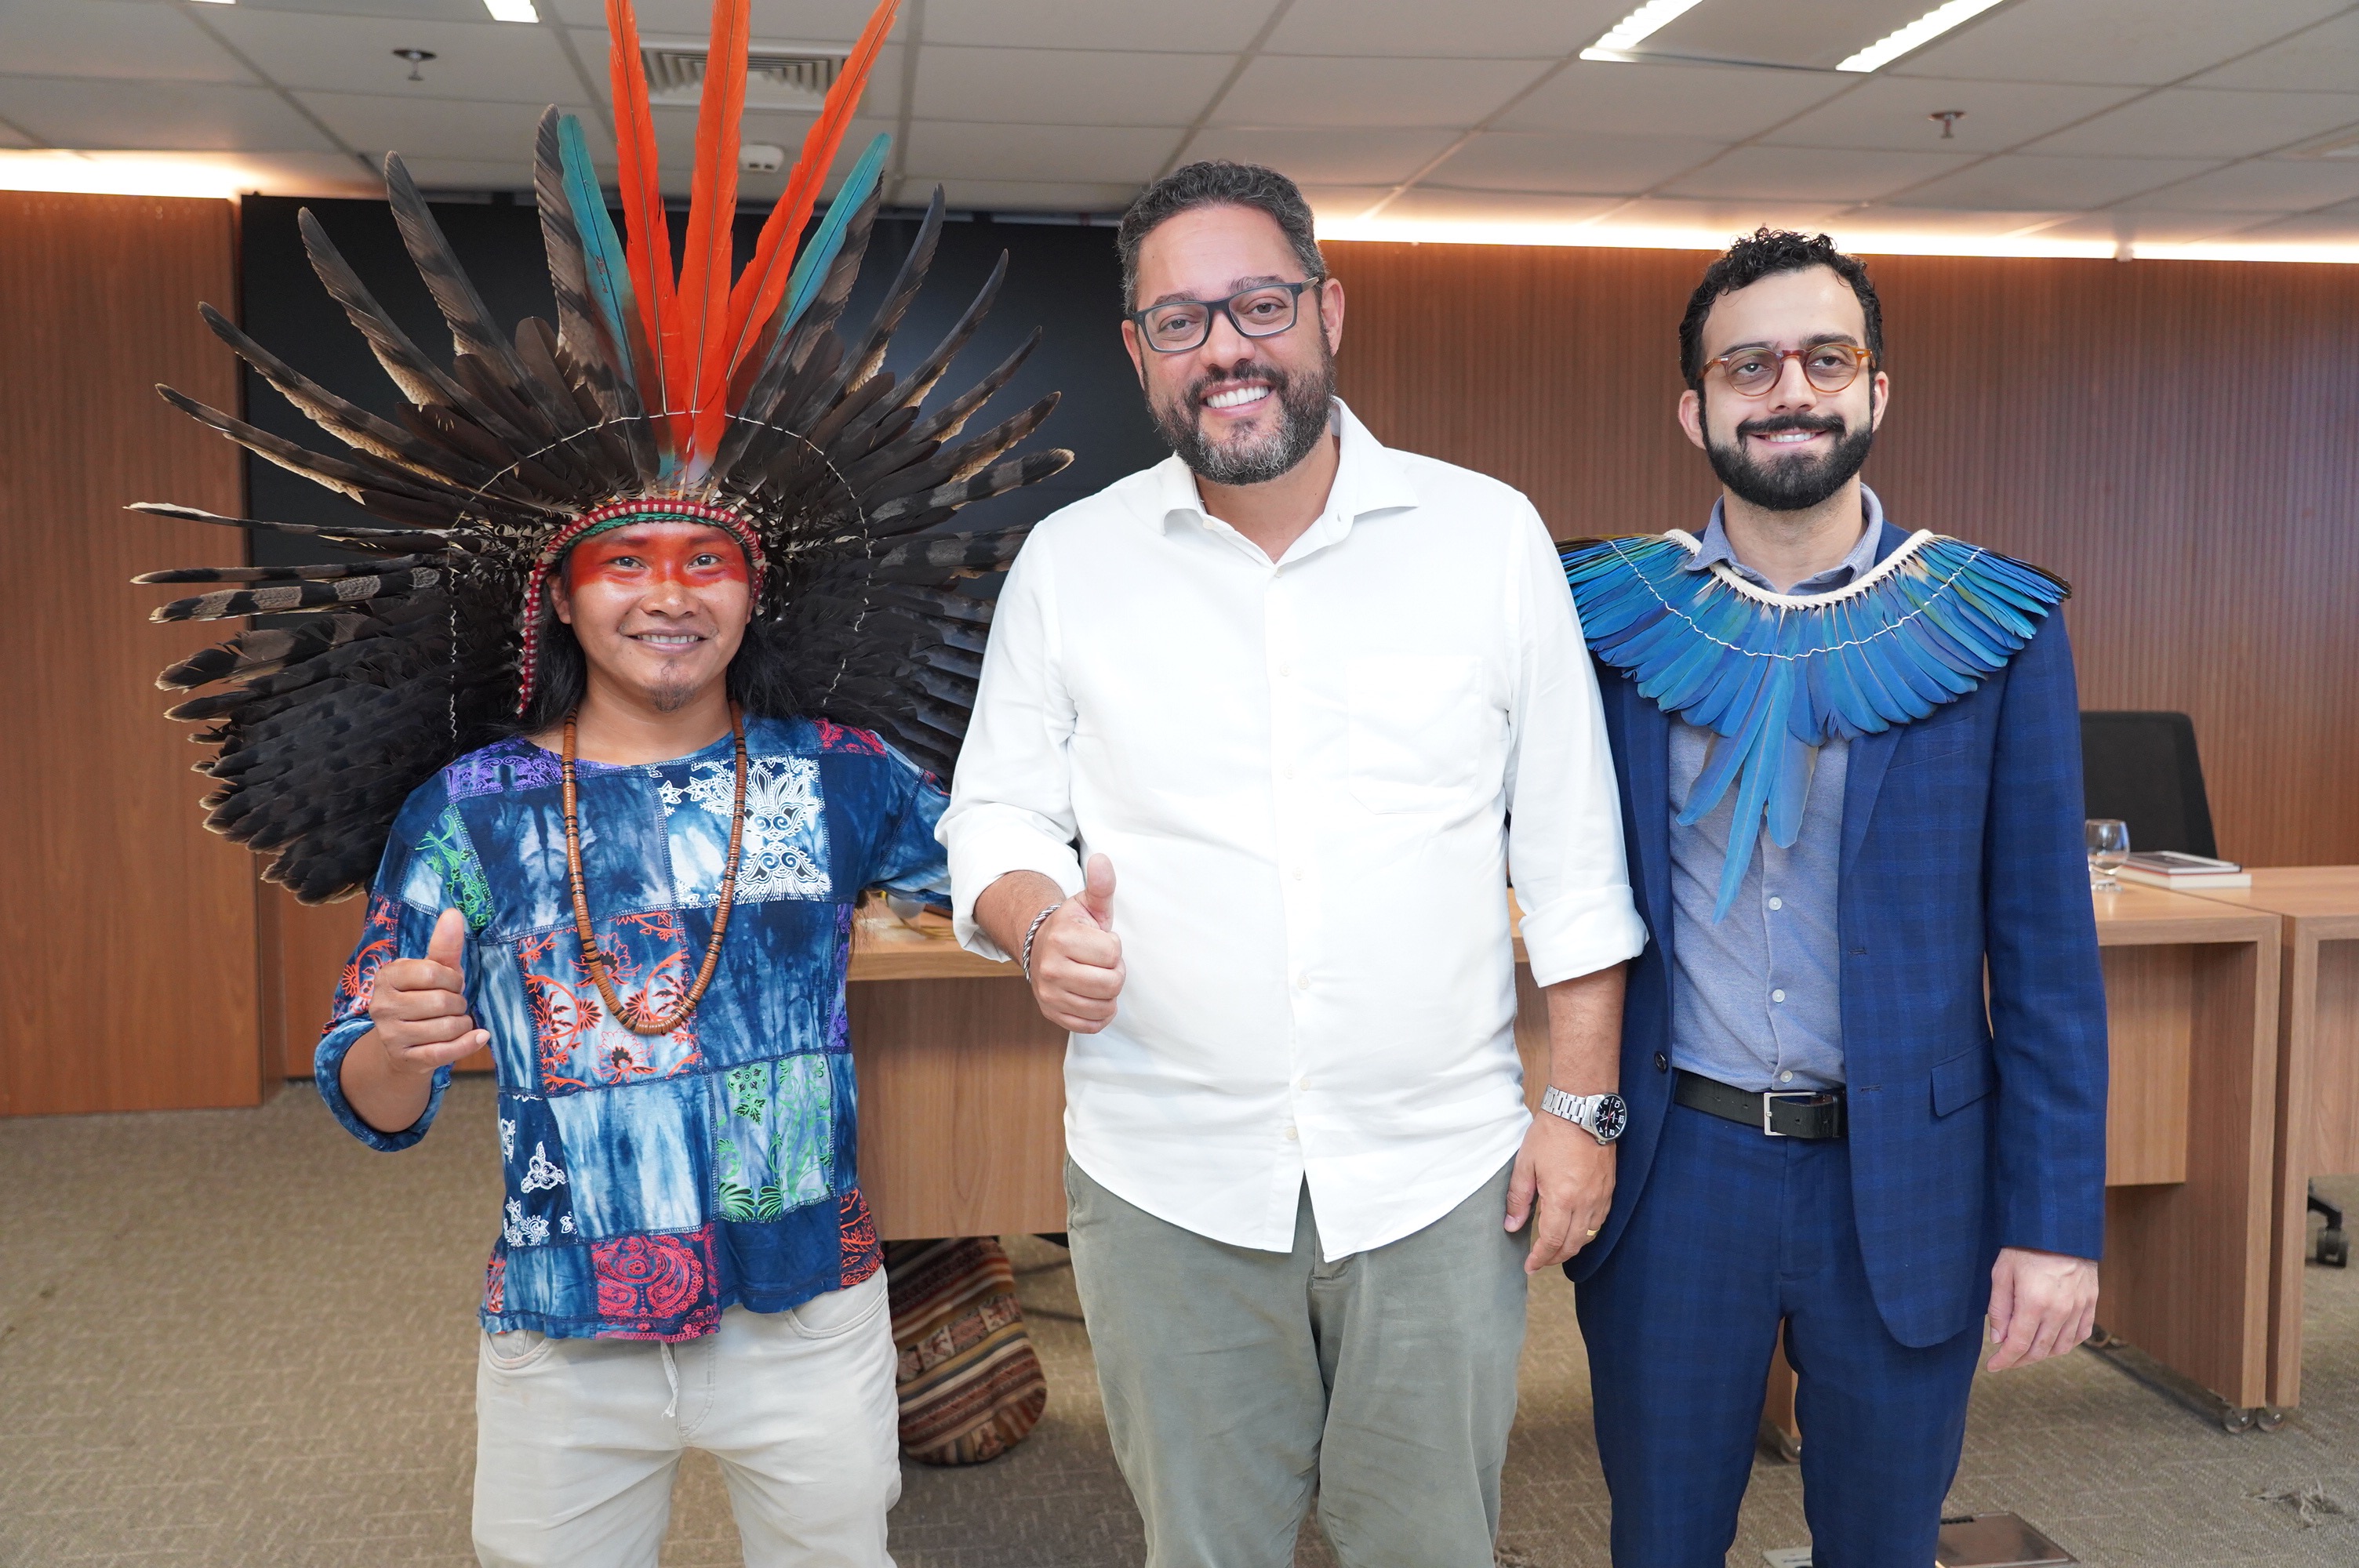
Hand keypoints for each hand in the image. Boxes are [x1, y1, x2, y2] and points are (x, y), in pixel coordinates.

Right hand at [365, 908, 488, 1075]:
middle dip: (459, 1003)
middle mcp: (381, 1006)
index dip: (452, 978)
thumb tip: (454, 913)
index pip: (432, 972)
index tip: (452, 983)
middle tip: (454, 1005)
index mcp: (386, 977)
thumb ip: (443, 946)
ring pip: (447, 1028)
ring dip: (463, 1024)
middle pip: (442, 1002)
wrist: (403, 1046)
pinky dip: (468, 1044)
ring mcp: (390, 1035)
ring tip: (456, 1021)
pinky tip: (480, 1036)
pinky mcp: (405, 1059)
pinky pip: (445, 1052)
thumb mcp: (432, 972)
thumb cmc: (422, 1000)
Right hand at [1028, 854, 1124, 1033]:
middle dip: (1114, 972)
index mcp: (1063, 937)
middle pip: (1111, 983)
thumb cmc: (1074, 926)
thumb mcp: (1089, 903)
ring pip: (1104, 1007)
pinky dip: (1099, 1014)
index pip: (1113, 953)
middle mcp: (1051, 968)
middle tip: (1101, 962)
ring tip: (1095, 976)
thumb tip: (1101, 859)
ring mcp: (1049, 994)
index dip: (1114, 947)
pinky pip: (1091, 1025)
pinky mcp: (1051, 1013)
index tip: (1101, 941)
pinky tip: (1092, 996)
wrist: (1041, 946)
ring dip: (1108, 994)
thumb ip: (1101, 885)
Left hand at [1505, 1107, 1614, 1272]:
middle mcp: (1585, 1203)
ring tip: (1556, 1249)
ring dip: (1572, 1247)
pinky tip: (1577, 1229)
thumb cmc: (1552, 1134)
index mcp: (1562, 1199)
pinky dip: (1588, 1231)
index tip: (1530, 1266)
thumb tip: (1512, 1226)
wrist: (1582, 1110)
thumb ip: (1519, 1199)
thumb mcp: (1526, 1165)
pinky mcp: (1609, 1188)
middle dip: (1555, 1258)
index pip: (1551, 1241)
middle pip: (1573, 1244)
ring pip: (1589, 1235)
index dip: (1540, 1258)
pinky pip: (1601, 1220)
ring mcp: (1601, 1197)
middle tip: (1540, 1261)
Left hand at [1985, 1246, 2098, 1369]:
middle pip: (2039, 1351)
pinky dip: (2066, 1344)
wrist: (2060, 1227)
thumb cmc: (2025, 1246)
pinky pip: (2081, 1334)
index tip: (1992, 1367)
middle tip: (2005, 1361)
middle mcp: (2060, 1311)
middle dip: (2019, 1361)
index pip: (2018, 1345)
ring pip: (2061, 1347)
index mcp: (2034, 1303)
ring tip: (2026, 1352)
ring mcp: (2079, 1308)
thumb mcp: (2002, 1272)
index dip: (2004, 1360)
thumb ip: (1999, 1308)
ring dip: (2042, 1355)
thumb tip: (1998, 1339)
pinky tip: (2053, 1342)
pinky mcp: (2091, 1302)